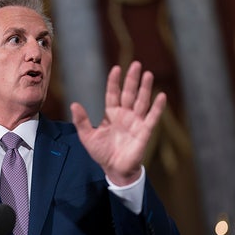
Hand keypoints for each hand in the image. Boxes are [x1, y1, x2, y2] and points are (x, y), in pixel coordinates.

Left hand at [71, 61, 165, 185]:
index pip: (113, 94)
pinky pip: (152, 117)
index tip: (116, 68)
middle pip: (129, 93)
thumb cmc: (102, 153)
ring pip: (142, 101)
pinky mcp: (145, 132)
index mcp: (111, 114)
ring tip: (148, 74)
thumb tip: (74, 104)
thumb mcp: (87, 137)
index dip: (114, 82)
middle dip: (132, 79)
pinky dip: (157, 107)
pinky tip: (161, 96)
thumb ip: (81, 121)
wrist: (114, 170)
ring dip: (145, 88)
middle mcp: (125, 115)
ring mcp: (136, 122)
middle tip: (136, 64)